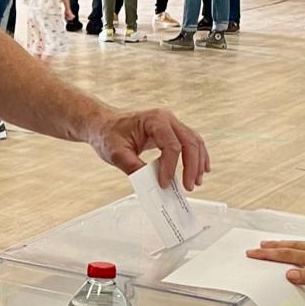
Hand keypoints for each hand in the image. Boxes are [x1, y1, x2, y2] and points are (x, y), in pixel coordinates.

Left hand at [88, 108, 208, 190]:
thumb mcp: (116, 153)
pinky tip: (201, 170)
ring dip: (198, 162)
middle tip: (189, 187)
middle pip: (189, 142)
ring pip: (194, 142)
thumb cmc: (108, 134)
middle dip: (192, 167)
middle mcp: (166, 118)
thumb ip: (134, 168)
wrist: (103, 124)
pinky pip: (190, 142)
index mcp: (154, 120)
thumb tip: (152, 185)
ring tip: (197, 182)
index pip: (171, 146)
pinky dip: (197, 156)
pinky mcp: (171, 131)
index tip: (165, 184)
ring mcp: (171, 123)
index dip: (170, 168)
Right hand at [247, 235, 304, 285]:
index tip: (254, 252)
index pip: (286, 255)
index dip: (268, 254)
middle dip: (273, 247)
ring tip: (277, 244)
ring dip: (286, 245)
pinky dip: (303, 247)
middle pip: (290, 247)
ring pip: (301, 245)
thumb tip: (289, 276)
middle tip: (259, 246)